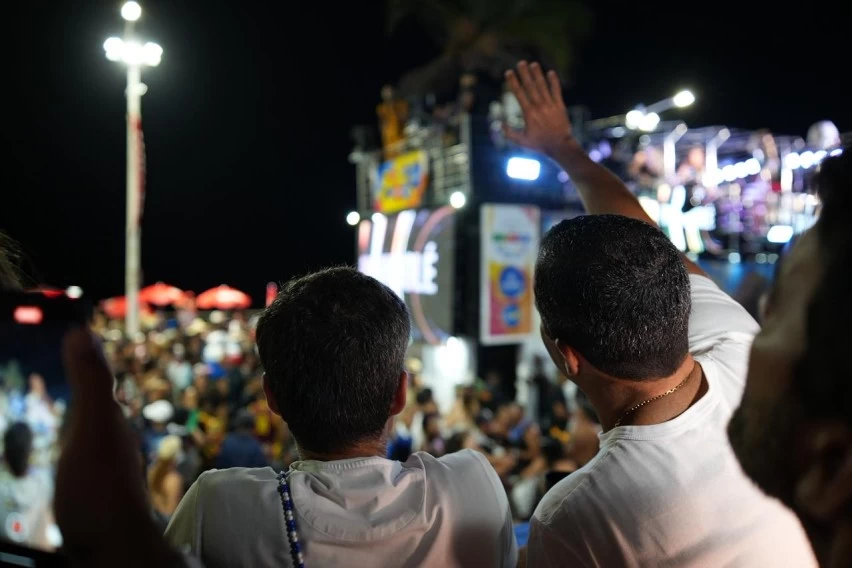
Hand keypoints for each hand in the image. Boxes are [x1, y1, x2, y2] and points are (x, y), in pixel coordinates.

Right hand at [57, 328, 183, 566]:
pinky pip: (82, 469)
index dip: (87, 368)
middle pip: (97, 415)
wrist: (113, 549)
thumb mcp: (93, 426)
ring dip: (81, 429)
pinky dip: (73, 458)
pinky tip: (69, 470)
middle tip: (73, 375)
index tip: (76, 341)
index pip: (98, 390)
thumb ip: (90, 381)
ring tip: (71, 421)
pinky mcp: (95, 501)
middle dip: (87, 397)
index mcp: (112, 425)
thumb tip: (81, 330)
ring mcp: (106, 475)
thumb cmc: (100, 487)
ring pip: (92, 442)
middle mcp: (115, 447)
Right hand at [503, 61, 573, 155]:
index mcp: (529, 113)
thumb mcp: (522, 141)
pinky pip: (556, 91)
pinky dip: (554, 82)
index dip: (513, 82)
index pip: (519, 94)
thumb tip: (499, 125)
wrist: (560, 146)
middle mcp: (539, 106)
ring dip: (537, 74)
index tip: (509, 72)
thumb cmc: (540, 144)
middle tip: (520, 62)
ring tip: (533, 64)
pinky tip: (551, 72)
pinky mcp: (560, 106)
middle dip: (524, 74)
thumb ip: (510, 133)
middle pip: (530, 86)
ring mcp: (550, 105)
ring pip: (542, 86)